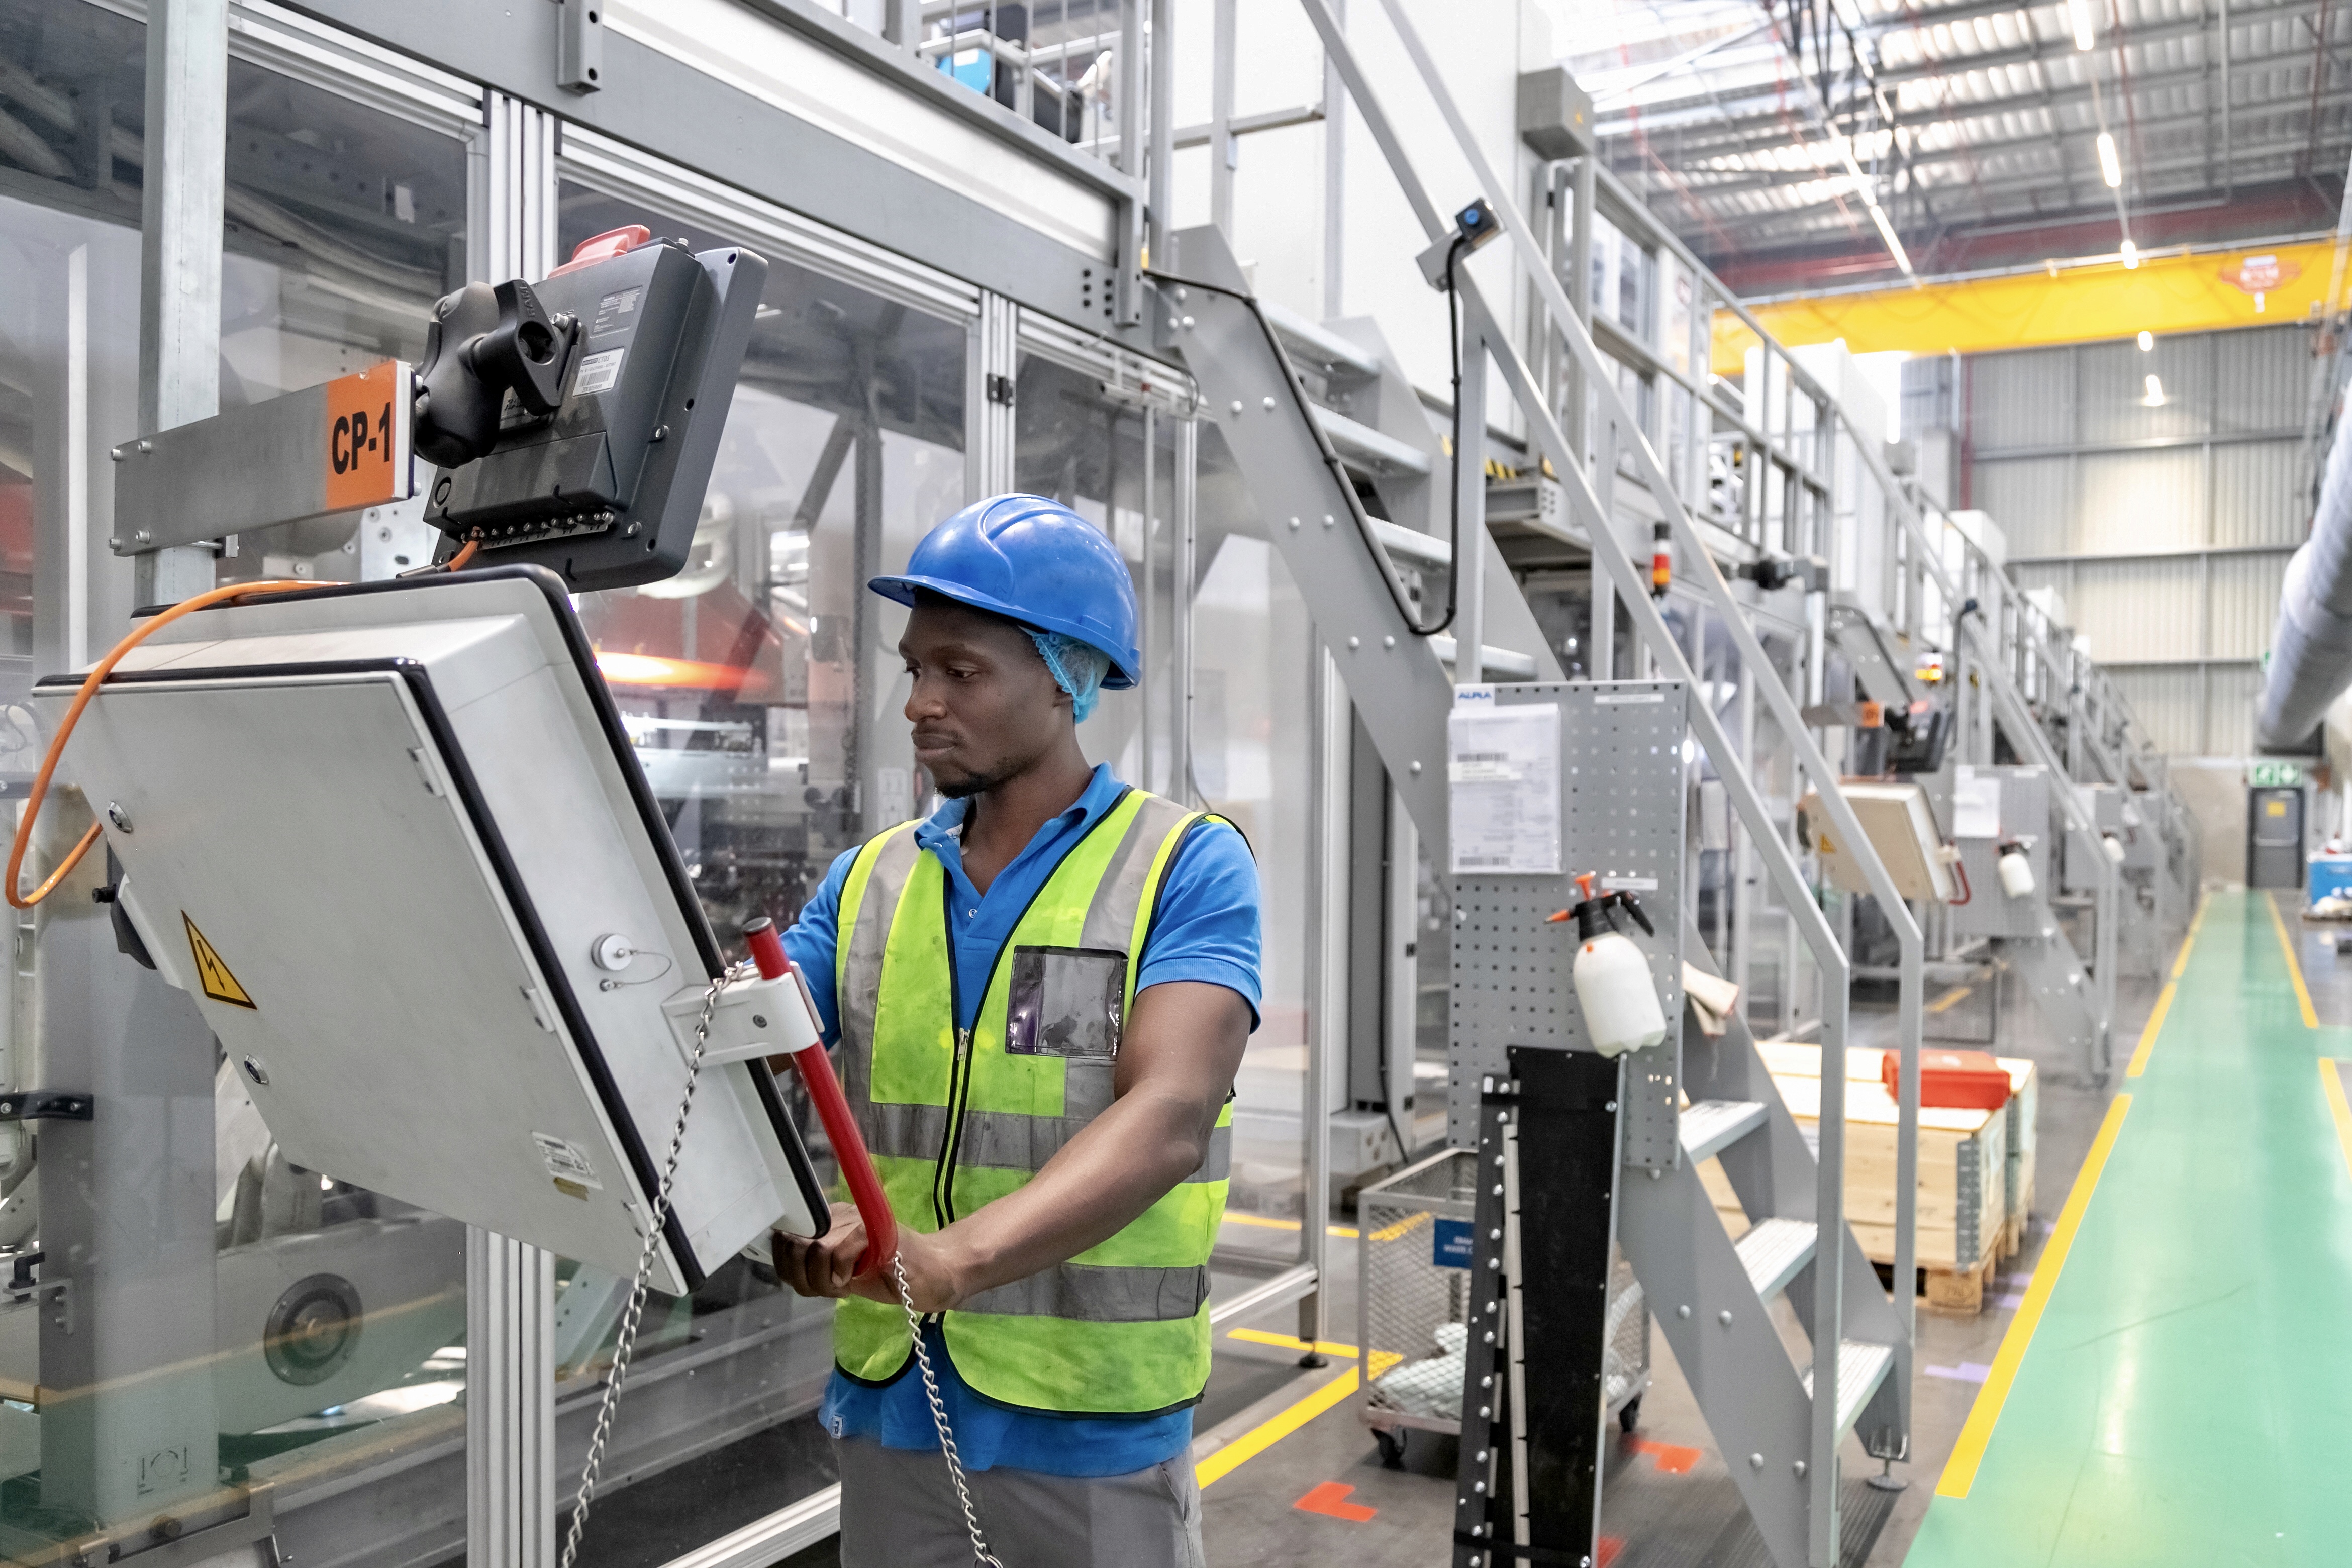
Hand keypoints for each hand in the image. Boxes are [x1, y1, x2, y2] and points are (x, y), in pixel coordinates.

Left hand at [773, 1206, 968, 1311]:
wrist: (936, 1273)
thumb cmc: (891, 1276)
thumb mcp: (844, 1275)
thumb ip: (815, 1267)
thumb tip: (784, 1263)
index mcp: (830, 1221)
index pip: (786, 1238)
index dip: (787, 1265)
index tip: (808, 1283)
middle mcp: (840, 1214)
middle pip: (796, 1244)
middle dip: (805, 1277)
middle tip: (829, 1289)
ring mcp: (858, 1218)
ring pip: (815, 1248)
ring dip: (823, 1279)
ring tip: (843, 1287)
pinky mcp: (874, 1228)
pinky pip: (838, 1251)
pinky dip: (840, 1274)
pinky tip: (852, 1283)